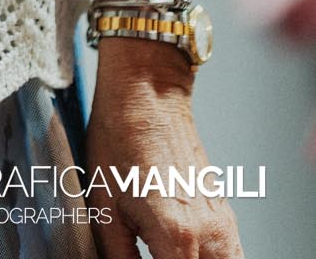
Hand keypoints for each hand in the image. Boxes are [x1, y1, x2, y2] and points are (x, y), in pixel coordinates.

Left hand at [83, 49, 242, 258]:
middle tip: (148, 254)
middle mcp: (210, 234)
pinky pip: (232, 258)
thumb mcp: (104, 207)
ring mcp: (224, 225)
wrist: (146, 94)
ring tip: (160, 251)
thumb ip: (118, 258)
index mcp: (177, 236)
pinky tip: (182, 253)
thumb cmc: (118, 141)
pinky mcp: (227, 216)